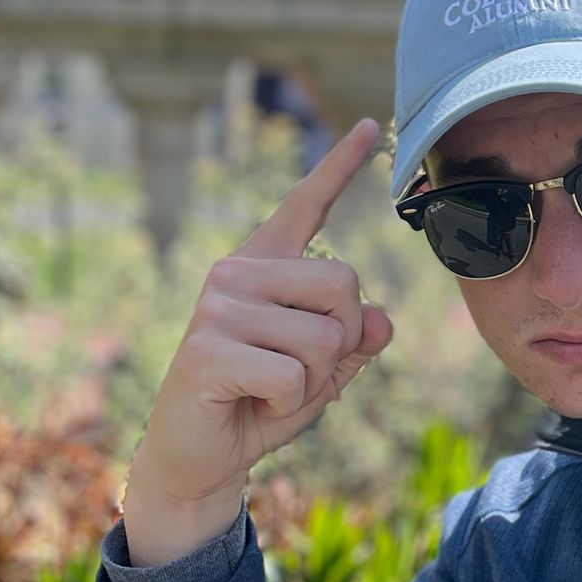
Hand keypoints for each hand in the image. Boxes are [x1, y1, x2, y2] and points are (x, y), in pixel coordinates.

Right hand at [120, 117, 395, 564]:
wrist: (201, 455)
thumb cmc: (261, 404)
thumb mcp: (323, 372)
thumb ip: (354, 341)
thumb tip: (380, 320)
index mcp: (264, 267)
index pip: (305, 205)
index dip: (338, 167)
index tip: (367, 126)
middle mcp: (236, 273)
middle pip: (345, 286)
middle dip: (343, 343)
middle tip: (299, 372)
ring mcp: (218, 307)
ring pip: (326, 339)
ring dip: (315, 382)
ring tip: (270, 389)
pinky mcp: (208, 348)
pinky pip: (295, 376)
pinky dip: (290, 404)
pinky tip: (252, 403)